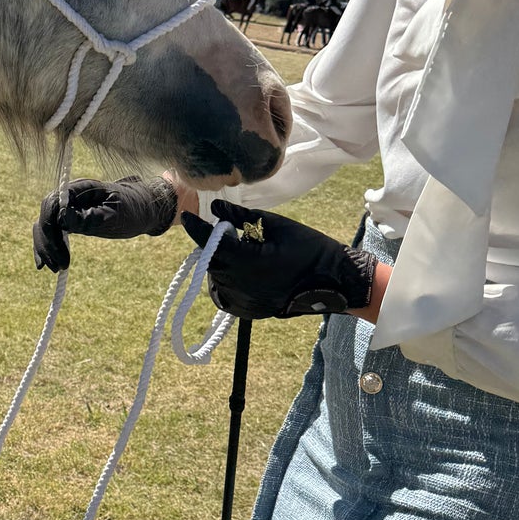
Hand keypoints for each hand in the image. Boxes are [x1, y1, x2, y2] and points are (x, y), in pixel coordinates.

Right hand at [32, 176, 177, 270]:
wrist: (143, 207)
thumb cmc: (133, 209)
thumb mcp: (114, 216)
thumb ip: (88, 217)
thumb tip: (61, 219)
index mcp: (80, 188)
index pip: (52, 205)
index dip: (51, 230)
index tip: (61, 254)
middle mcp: (70, 195)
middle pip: (46, 216)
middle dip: (47, 243)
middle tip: (58, 267)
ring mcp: (68, 206)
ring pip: (44, 224)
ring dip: (45, 247)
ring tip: (54, 269)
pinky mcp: (69, 218)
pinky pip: (51, 230)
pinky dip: (46, 246)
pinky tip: (43, 264)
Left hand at [180, 199, 376, 319]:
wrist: (332, 281)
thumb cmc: (308, 247)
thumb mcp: (276, 225)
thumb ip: (241, 217)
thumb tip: (214, 207)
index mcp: (248, 261)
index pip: (211, 244)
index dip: (196, 229)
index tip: (186, 216)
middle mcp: (241, 285)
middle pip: (211, 262)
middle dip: (212, 245)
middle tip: (226, 232)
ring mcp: (244, 302)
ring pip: (216, 279)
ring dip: (220, 263)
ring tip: (241, 252)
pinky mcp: (248, 312)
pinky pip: (225, 295)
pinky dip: (226, 281)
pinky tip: (242, 270)